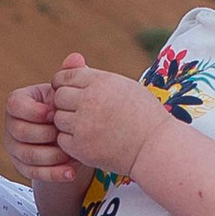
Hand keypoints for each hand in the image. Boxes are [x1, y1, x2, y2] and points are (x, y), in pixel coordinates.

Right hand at [4, 79, 77, 190]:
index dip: (33, 110)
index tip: (53, 113)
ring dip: (51, 156)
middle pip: (18, 131)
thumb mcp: (70, 93)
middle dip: (45, 135)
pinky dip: (54, 174)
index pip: (14, 104)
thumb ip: (71, 76)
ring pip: (26, 154)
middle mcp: (12, 124)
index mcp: (20, 102)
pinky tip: (71, 172)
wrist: (72, 137)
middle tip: (65, 135)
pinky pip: (34, 173)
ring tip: (72, 154)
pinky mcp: (23, 166)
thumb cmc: (67, 111)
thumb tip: (76, 59)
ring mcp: (15, 147)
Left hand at [47, 55, 156, 183]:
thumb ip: (97, 78)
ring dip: (68, 123)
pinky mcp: (81, 147)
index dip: (64, 84)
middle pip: (58, 97)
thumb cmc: (144, 115)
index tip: (71, 92)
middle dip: (65, 104)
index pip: (65, 77)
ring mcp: (83, 125)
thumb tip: (74, 67)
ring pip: (58, 119)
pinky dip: (71, 141)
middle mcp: (89, 101)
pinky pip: (62, 140)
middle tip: (80, 112)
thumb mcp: (124, 87)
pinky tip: (88, 140)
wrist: (156, 147)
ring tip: (87, 127)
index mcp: (100, 82)